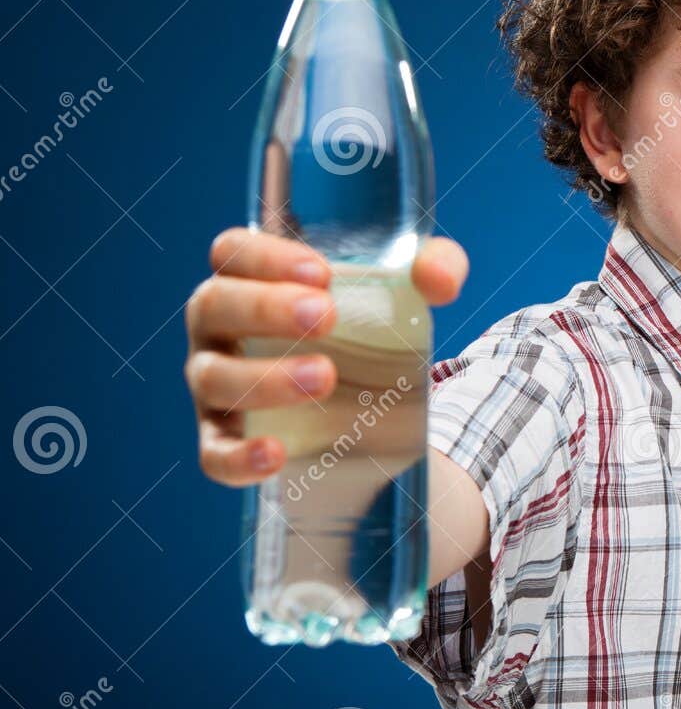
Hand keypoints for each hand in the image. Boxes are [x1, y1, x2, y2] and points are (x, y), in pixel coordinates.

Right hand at [184, 228, 468, 486]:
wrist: (368, 407)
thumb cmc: (368, 329)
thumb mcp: (407, 291)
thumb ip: (434, 268)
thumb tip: (440, 281)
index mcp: (250, 279)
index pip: (232, 251)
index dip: (265, 256)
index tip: (323, 273)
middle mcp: (219, 329)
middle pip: (213, 305)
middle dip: (265, 307)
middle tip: (326, 317)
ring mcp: (214, 385)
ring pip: (213, 377)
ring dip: (265, 377)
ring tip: (325, 377)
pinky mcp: (222, 441)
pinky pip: (213, 454)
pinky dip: (238, 456)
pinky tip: (275, 454)